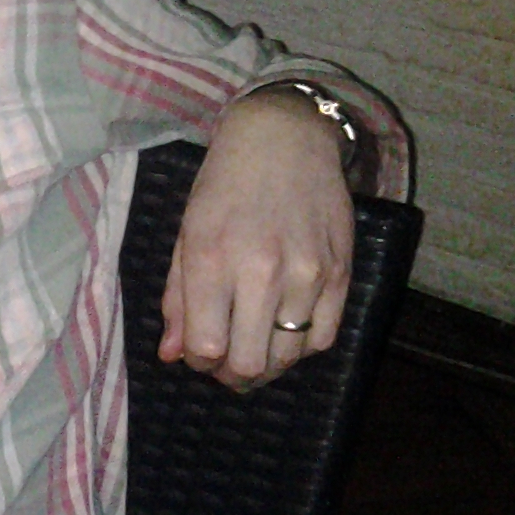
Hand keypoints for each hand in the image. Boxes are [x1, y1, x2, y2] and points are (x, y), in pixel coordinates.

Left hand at [159, 88, 353, 390]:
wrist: (284, 140)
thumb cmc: (224, 185)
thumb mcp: (186, 233)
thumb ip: (177, 298)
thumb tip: (172, 355)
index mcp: (210, 258)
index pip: (206, 347)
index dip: (198, 362)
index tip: (196, 354)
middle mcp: (260, 270)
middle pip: (249, 362)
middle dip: (230, 374)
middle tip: (224, 364)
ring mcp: (307, 274)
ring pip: (288, 358)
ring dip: (267, 366)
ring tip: (252, 351)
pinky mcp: (341, 274)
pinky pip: (323, 338)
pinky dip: (301, 348)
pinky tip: (284, 334)